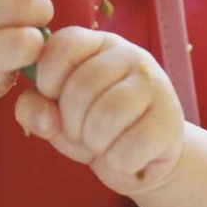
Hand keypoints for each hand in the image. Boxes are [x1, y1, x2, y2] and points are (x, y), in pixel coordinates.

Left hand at [14, 27, 184, 195]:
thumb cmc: (92, 128)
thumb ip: (35, 108)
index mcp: (98, 44)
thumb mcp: (56, 116)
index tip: (54, 102)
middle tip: (82, 134)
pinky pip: (130, 146)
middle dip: (71, 123)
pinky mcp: (170, 120)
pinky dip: (118, 161)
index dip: (47, 80)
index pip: (64, 45)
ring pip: (107, 115)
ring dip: (95, 143)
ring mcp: (156, 84)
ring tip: (103, 144)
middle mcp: (130, 55)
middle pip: (82, 86)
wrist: (141, 160)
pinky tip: (126, 157)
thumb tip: (46, 116)